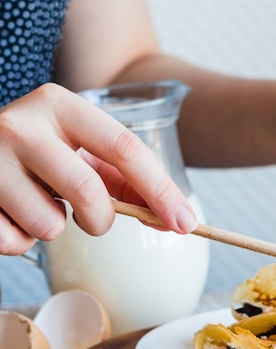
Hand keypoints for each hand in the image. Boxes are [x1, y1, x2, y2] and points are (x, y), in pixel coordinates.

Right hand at [0, 83, 196, 255]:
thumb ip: (123, 181)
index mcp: (61, 105)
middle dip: (100, 220)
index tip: (186, 223)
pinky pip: (14, 243)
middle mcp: (23, 124)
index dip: (160, 191)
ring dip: (52, 228)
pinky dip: (20, 242)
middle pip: (88, 191)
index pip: (125, 148)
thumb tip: (174, 219)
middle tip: (91, 219)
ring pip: (49, 225)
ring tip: (35, 205)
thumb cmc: (38, 154)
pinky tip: (10, 214)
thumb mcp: (79, 152)